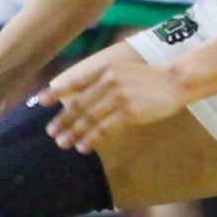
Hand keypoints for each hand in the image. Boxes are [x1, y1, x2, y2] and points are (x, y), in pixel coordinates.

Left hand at [38, 42, 185, 154]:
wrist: (175, 81)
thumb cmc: (149, 79)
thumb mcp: (123, 70)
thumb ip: (104, 80)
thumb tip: (82, 96)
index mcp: (105, 69)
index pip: (75, 81)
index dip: (56, 92)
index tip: (40, 102)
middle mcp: (109, 80)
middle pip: (79, 103)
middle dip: (63, 119)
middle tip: (52, 132)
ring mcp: (119, 95)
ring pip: (89, 118)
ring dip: (74, 132)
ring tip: (63, 143)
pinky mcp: (129, 111)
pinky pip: (104, 128)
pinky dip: (91, 139)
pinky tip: (83, 147)